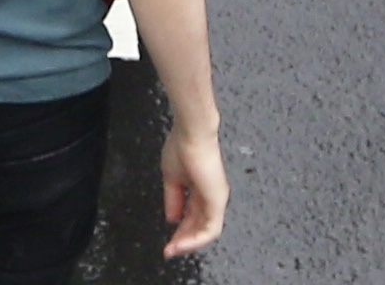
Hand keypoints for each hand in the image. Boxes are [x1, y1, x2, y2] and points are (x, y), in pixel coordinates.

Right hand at [162, 113, 228, 253]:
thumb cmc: (182, 147)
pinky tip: (182, 243)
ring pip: (206, 231)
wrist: (191, 133)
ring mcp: (217, 199)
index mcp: (201, 190)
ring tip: (173, 250)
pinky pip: (210, 229)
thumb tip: (172, 218)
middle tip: (169, 251)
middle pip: (199, 226)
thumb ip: (173, 200)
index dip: (179, 230)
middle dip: (183, 240)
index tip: (167, 241)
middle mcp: (212, 196)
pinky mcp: (217, 201)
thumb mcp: (171, 178)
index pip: (191, 217)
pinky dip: (196, 239)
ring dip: (189, 243)